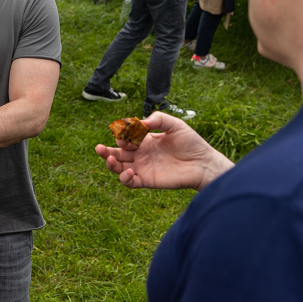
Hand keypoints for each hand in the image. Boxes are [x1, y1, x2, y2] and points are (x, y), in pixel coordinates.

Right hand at [94, 112, 233, 190]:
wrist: (204, 163)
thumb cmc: (192, 143)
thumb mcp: (175, 125)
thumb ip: (158, 119)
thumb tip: (140, 123)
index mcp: (145, 141)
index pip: (125, 138)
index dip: (121, 136)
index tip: (126, 134)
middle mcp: (141, 155)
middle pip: (116, 154)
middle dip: (105, 151)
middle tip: (98, 148)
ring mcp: (143, 168)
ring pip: (119, 168)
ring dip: (110, 164)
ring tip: (109, 160)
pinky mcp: (148, 181)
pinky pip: (130, 182)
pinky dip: (124, 178)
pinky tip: (128, 172)